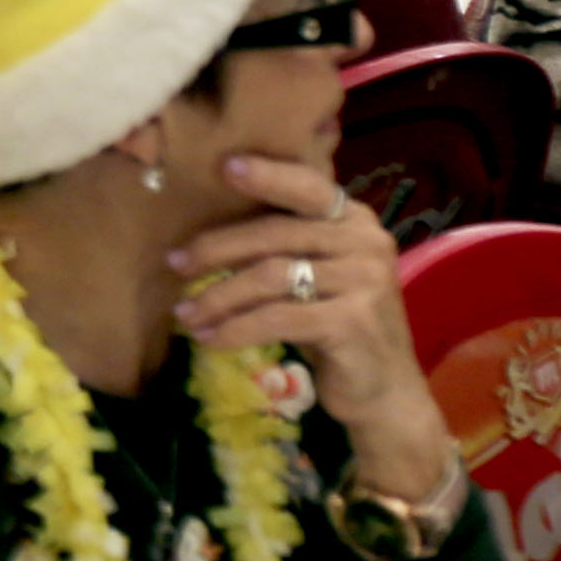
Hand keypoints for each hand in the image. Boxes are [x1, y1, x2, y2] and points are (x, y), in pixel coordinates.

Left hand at [169, 152, 440, 506]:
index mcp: (355, 221)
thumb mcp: (318, 277)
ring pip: (268, 277)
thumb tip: (206, 229)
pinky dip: (235, 329)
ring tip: (185, 314)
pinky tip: (209, 339)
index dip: (268, 175)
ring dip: (218, 297)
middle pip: (274, 234)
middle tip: (174, 263)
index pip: (308, 187)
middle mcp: (366, 243)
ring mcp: (364, 282)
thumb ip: (286, 245)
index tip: (223, 166)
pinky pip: (276, 318)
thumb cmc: (337, 327)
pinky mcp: (352, 322)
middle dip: (216, 249)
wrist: (385, 394)